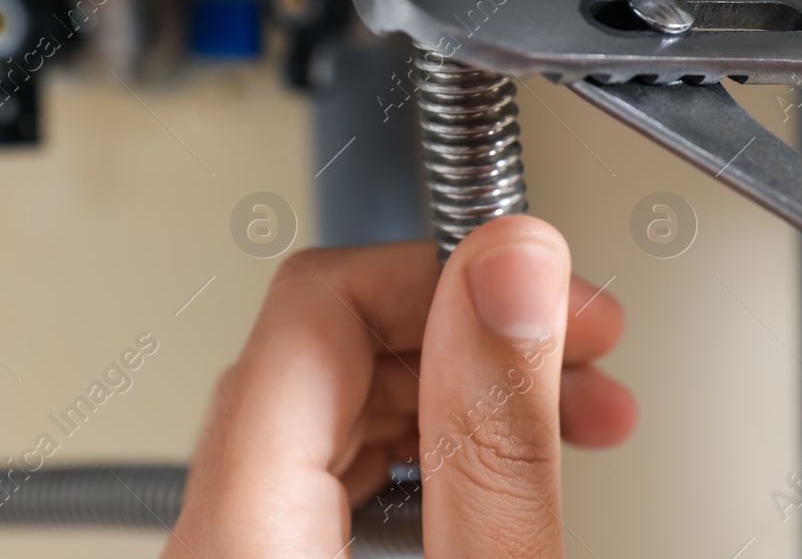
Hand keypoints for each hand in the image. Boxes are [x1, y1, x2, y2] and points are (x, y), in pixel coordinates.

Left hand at [164, 215, 635, 557]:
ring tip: (576, 412)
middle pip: (329, 355)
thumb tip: (508, 271)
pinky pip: (343, 481)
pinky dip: (438, 456)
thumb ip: (492, 443)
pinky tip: (510, 468)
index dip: (443, 272)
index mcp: (240, 536)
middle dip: (476, 334)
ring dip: (469, 394)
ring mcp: (244, 558)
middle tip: (582, 351)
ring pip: (342, 416)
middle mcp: (219, 540)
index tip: (541, 285)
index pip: (313, 305)